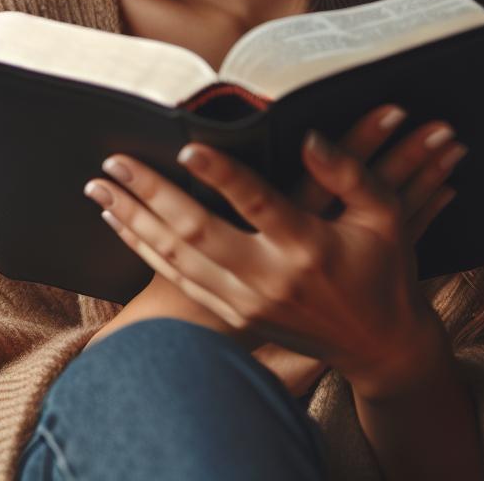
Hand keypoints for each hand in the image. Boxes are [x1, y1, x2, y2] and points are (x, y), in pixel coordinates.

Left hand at [82, 104, 466, 397]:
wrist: (379, 345)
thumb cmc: (383, 269)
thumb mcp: (385, 214)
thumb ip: (348, 173)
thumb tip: (308, 138)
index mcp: (308, 245)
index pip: (256, 204)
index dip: (221, 174)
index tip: (185, 147)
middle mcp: (271, 278)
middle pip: (196, 232)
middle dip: (149, 194)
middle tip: (113, 162)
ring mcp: (247, 302)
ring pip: (176, 258)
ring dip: (133, 220)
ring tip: (99, 189)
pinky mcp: (235, 316)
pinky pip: (178, 280)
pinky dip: (144, 251)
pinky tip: (121, 225)